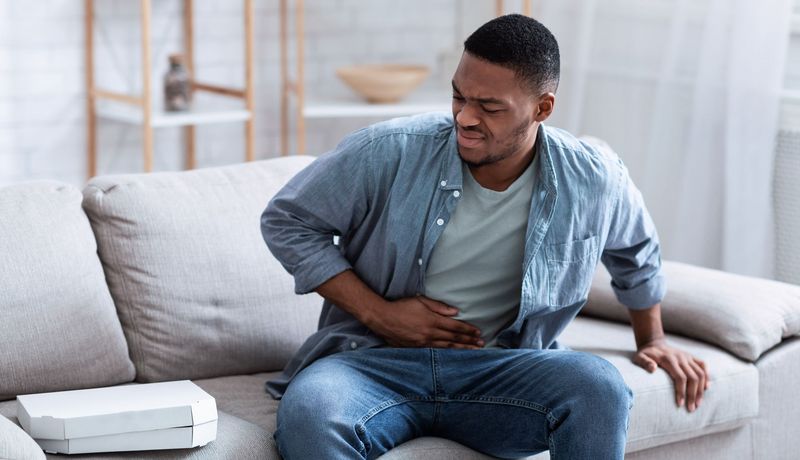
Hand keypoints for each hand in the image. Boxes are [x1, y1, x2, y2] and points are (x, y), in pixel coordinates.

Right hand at [365, 296, 483, 348]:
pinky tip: (454, 355)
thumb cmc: (401, 307)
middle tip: (481, 344)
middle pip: (454, 338)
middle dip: (469, 341)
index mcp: (432, 320)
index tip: (478, 332)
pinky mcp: (416, 348)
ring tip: (473, 350)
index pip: (455, 326)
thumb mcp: (421, 301)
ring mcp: (423, 342)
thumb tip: (455, 312)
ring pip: (447, 347)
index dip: (468, 330)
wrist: (382, 318)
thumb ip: (439, 307)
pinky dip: (447, 353)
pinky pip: (435, 352)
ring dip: (461, 349)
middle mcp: (430, 333)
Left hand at [633, 339, 710, 412]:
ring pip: (701, 374)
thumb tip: (652, 369)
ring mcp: (687, 357)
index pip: (680, 377)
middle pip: (693, 378)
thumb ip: (644, 362)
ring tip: (697, 403)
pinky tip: (706, 388)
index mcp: (669, 359)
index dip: (682, 391)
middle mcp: (681, 357)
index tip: (680, 404)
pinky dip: (707, 377)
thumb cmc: (645, 354)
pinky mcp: (691, 357)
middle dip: (693, 395)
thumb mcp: (639, 357)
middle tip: (691, 409)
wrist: (653, 343)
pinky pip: (703, 366)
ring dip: (701, 390)